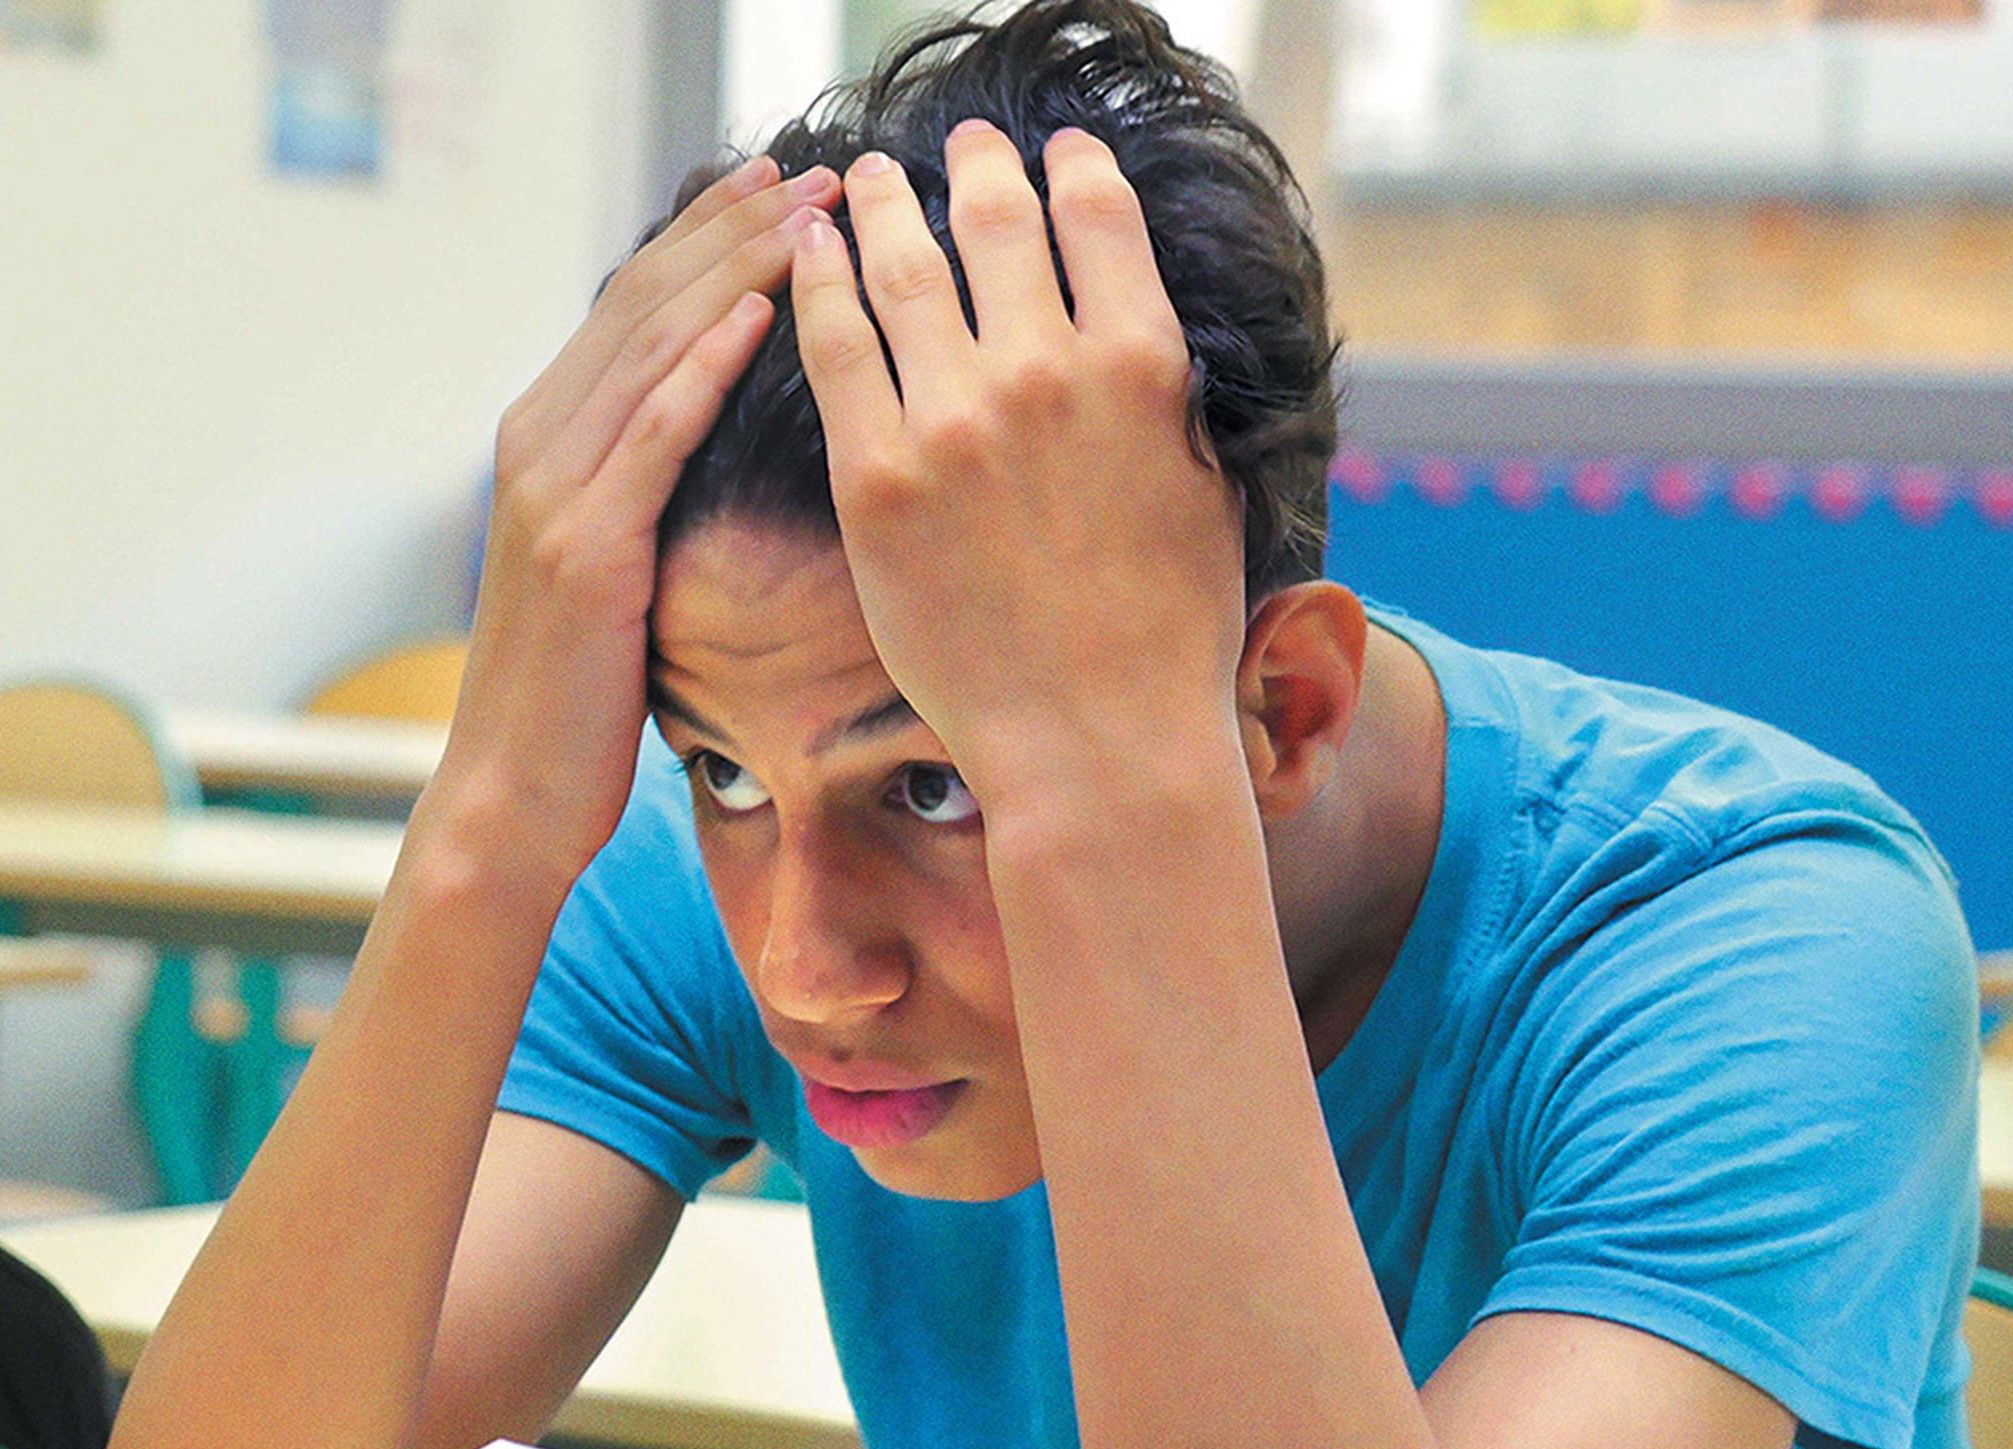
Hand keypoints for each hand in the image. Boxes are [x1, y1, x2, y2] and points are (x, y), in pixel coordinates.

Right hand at [441, 156, 841, 881]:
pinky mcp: (582, 549)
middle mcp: (535, 446)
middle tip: (808, 171)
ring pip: (649, 350)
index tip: (777, 184)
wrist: (512, 795)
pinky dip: (702, 369)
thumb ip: (642, 486)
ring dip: (733, 273)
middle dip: (728, 229)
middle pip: (642, 303)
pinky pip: (651, 437)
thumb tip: (719, 431)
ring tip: (805, 217)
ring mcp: (551, 494)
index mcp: (544, 440)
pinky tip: (756, 316)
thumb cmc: (579, 696)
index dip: (705, 235)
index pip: (633, 306)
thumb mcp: (611, 566)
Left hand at [787, 125, 1250, 811]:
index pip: (1100, 215)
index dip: (1070, 166)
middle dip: (975, 166)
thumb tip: (1139, 328)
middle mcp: (1047, 371)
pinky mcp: (877, 477)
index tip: (1052, 149)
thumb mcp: (1202, 482)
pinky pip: (833, 349)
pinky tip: (809, 254)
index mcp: (1143, 363)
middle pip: (998, 221)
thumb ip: (1165, 392)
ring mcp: (953, 421)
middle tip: (956, 144)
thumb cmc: (1166, 631)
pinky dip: (818, 284)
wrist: (1096, 741)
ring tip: (863, 179)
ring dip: (882, 206)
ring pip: (903, 266)